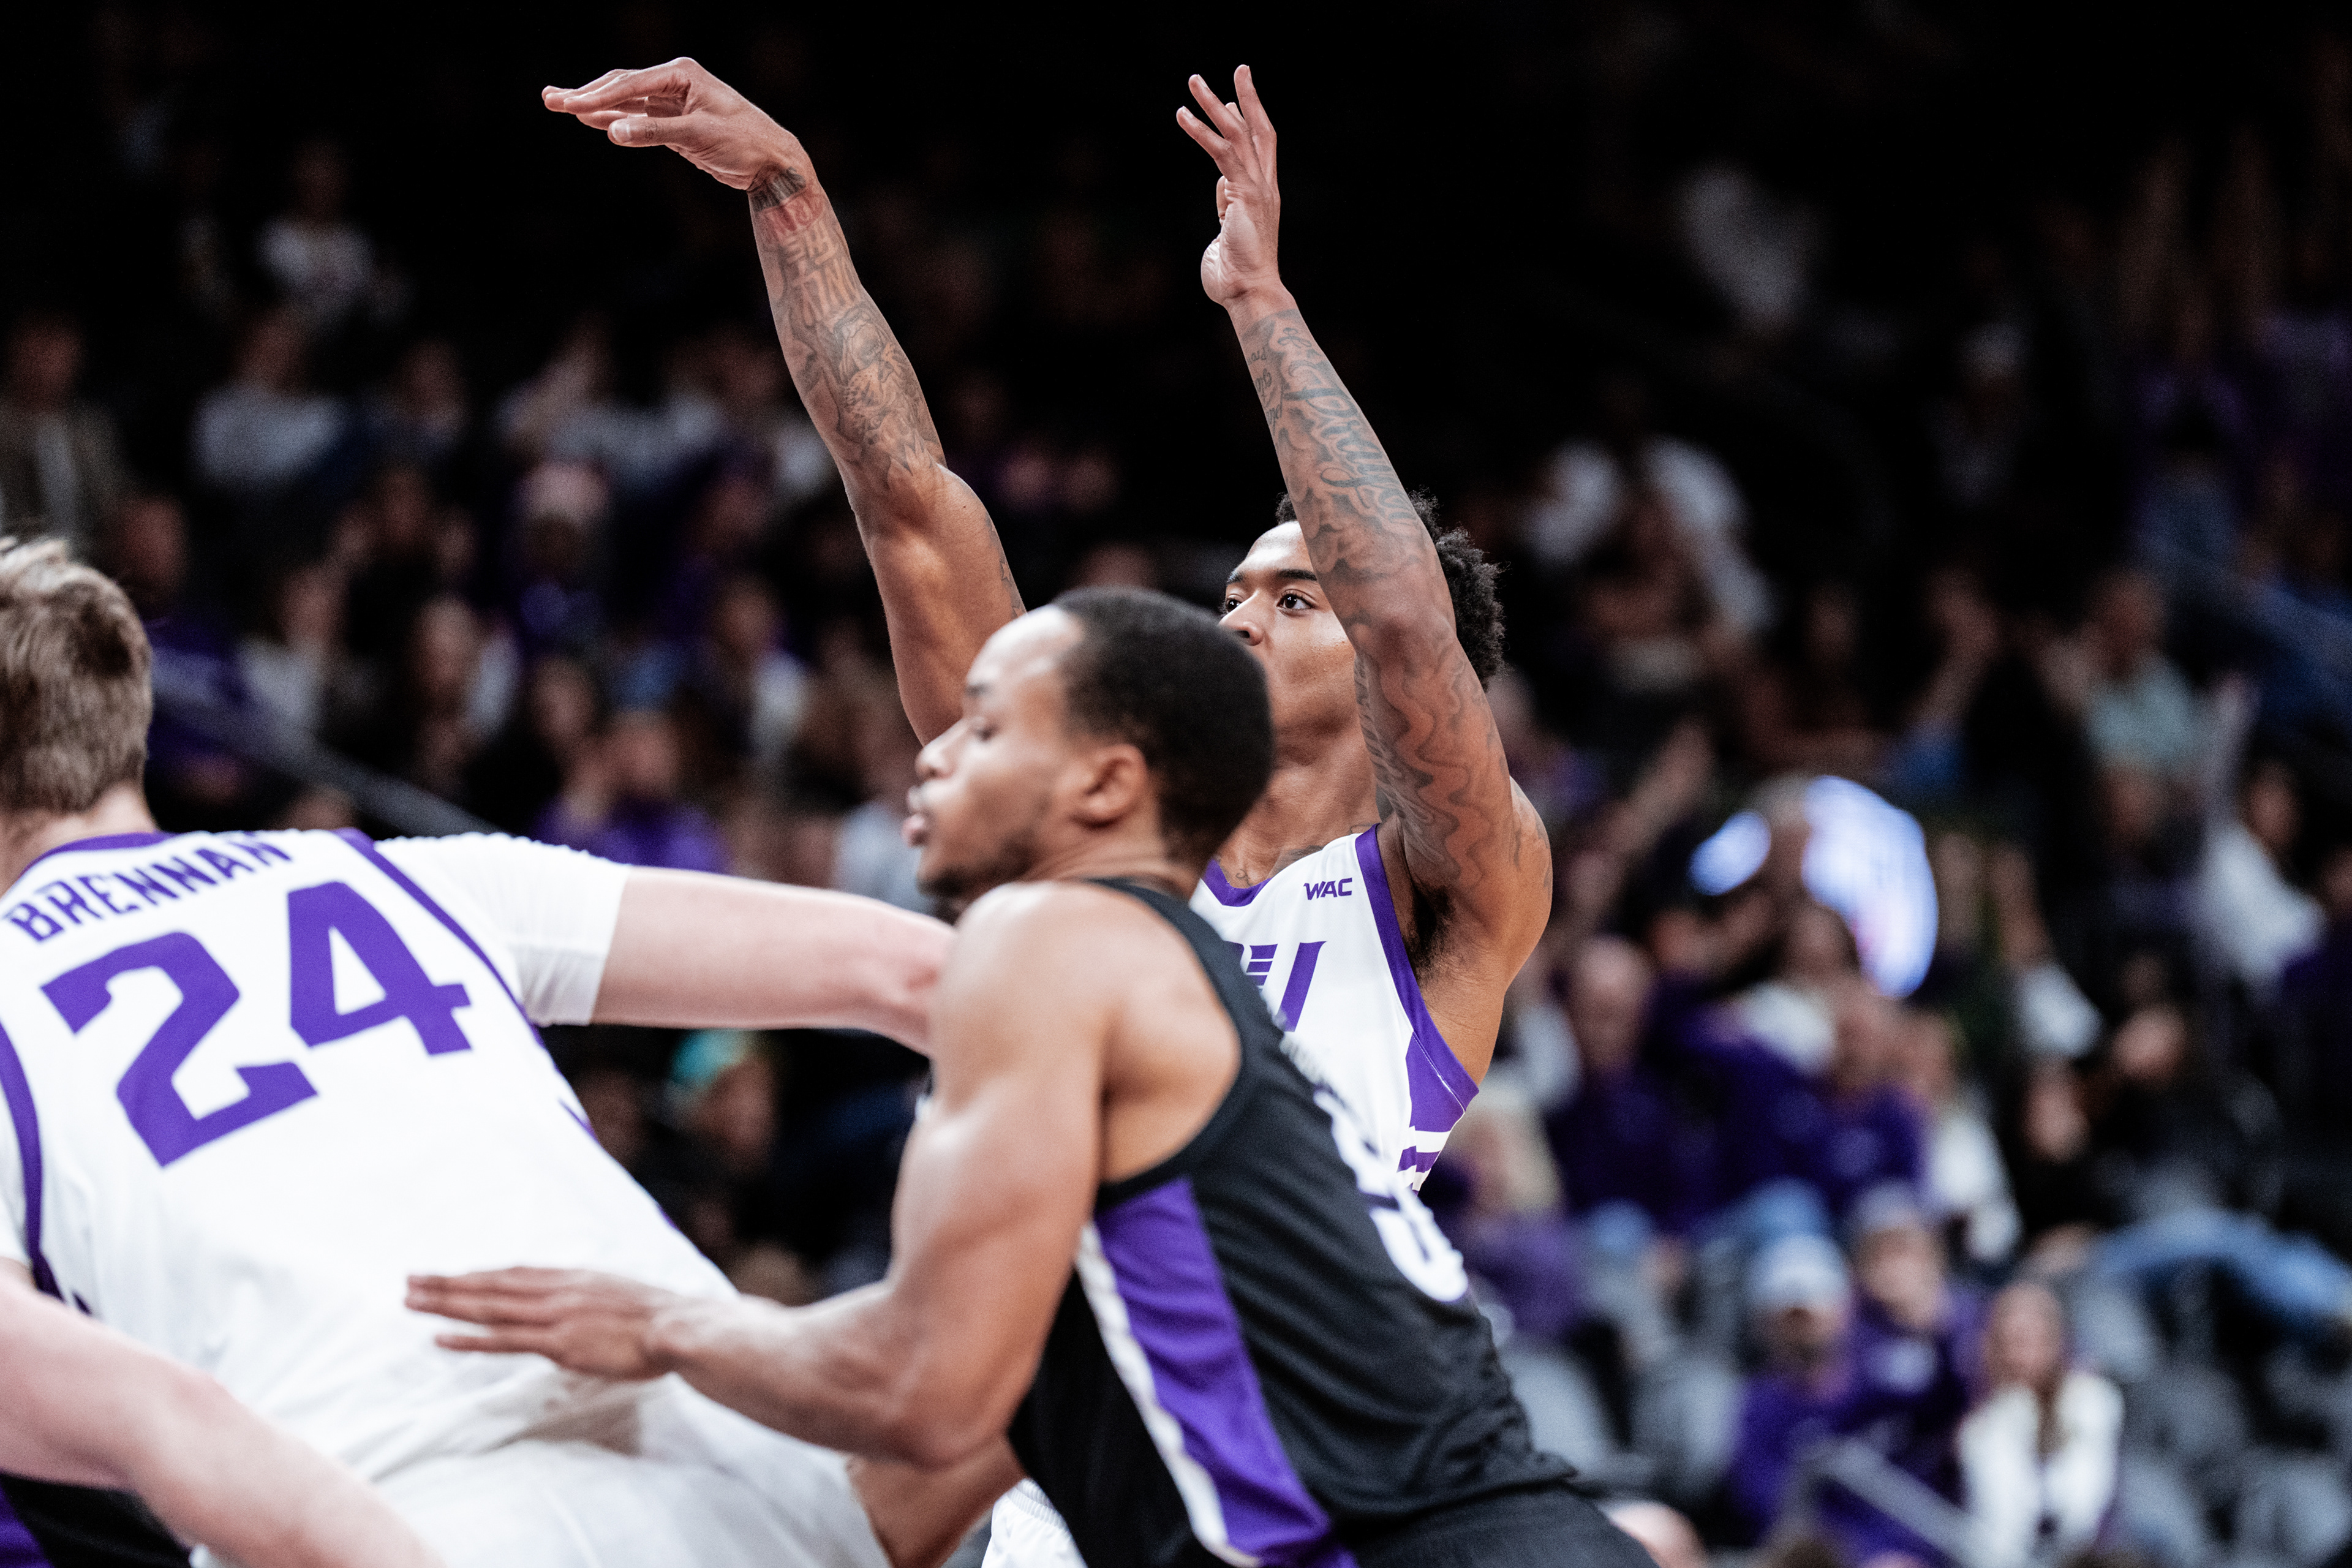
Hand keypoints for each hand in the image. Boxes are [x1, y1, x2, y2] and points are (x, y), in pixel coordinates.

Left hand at [406, 1266, 685, 1379]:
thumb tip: (581, 1308)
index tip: (449, 1274)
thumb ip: (592, 1299)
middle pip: (491, 1284)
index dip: (478, 1274)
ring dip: (447, 1304)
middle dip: (448, 1283)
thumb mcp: (620, 1296)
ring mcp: (554, 1316)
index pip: (514, 1274)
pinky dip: (470, 1339)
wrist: (678, 1326)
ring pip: (489, 1307)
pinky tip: (441, 1339)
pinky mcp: (557, 1343)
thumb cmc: (659, 1319)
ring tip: (411, 1302)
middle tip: (409, 1281)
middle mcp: (556, 1291)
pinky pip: (504, 1341)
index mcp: (572, 1279)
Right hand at [543, 59, 803, 193]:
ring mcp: (674, 102)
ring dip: (594, 105)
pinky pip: (637, 118)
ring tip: (559, 105)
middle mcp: (675, 82)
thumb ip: (655, 132)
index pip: (630, 84)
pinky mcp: (675, 123)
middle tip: (550, 101)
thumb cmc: (744, 141)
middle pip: (621, 86)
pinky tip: (591, 121)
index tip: (570, 107)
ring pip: (626, 101)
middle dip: (586, 95)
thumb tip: (613, 131)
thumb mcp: (699, 135)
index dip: (597, 96)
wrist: (772, 160)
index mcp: (682, 75)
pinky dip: (614, 120)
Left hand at [1175, 66, 1283, 309]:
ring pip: (1238, 133)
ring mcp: (1257, 188)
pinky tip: (1182, 116)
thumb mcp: (1229, 230)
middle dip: (1249, 97)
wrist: (1249, 291)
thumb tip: (1222, 187)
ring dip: (1215, 104)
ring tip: (1194, 82)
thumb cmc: (1235, 272)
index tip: (1235, 99)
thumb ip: (1227, 205)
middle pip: (1261, 130)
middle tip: (1240, 68)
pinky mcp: (1244, 194)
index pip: (1262, 147)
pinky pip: (1221, 153)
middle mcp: (1265, 186)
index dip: (1252, 119)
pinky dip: (1201, 132)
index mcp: (1262, 194)